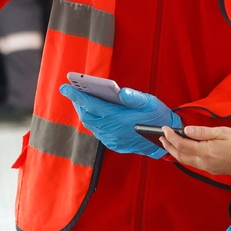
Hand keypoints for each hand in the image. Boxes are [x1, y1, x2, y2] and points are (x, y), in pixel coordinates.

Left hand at [59, 84, 178, 158]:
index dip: (76, 95)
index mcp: (116, 118)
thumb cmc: (158, 118)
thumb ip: (133, 97)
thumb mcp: (149, 102)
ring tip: (82, 100)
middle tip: (73, 91)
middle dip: (78, 103)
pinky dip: (94, 121)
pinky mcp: (115, 144)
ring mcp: (112, 139)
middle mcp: (111, 130)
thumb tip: (119, 91)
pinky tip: (96, 113)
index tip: (65, 87)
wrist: (165, 141)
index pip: (91, 104)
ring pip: (91, 125)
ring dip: (85, 112)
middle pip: (87, 115)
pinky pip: (99, 132)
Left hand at [160, 126, 230, 176]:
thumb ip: (202, 132)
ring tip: (169, 144)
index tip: (165, 128)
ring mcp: (207, 167)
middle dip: (169, 146)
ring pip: (186, 161)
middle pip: (180, 155)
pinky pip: (193, 163)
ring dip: (175, 152)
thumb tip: (186, 130)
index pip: (182, 144)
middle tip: (162, 137)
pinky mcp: (212, 170)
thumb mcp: (222, 132)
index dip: (171, 136)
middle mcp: (204, 162)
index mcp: (205, 151)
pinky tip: (184, 151)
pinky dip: (185, 156)